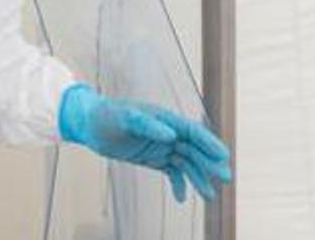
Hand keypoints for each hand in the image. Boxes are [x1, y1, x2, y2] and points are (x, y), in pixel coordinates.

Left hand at [58, 83, 230, 202]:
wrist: (89, 124)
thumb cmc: (106, 115)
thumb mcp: (124, 117)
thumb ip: (147, 125)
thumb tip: (171, 135)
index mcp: (165, 119)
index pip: (193, 132)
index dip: (209, 143)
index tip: (223, 156)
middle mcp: (168, 132)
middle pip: (195, 150)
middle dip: (210, 164)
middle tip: (225, 179)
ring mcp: (162, 146)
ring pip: (187, 164)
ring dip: (199, 178)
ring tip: (210, 197)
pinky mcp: (154, 158)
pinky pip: (172, 173)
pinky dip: (178, 184)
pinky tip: (180, 199)